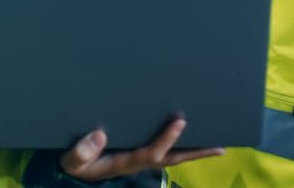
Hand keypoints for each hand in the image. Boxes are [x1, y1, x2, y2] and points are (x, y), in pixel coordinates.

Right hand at [59, 119, 224, 181]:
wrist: (75, 172)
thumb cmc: (76, 162)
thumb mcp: (73, 160)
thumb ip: (82, 151)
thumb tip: (100, 135)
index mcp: (125, 161)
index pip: (151, 152)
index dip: (167, 139)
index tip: (180, 122)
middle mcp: (139, 162)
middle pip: (172, 159)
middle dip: (195, 153)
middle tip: (219, 148)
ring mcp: (141, 160)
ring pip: (172, 156)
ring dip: (194, 152)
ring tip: (217, 145)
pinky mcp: (140, 155)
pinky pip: (164, 151)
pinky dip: (180, 146)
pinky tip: (192, 138)